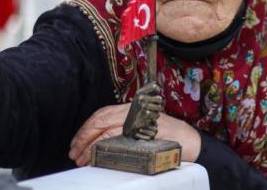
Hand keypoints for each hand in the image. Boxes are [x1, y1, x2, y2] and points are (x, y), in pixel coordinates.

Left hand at [68, 104, 201, 166]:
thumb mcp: (144, 126)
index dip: (87, 128)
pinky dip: (107, 149)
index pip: (103, 114)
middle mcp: (136, 112)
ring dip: (92, 145)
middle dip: (84, 137)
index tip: (76, 142)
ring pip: (108, 130)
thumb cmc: (168, 135)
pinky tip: (100, 158)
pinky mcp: (147, 136)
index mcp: (133, 108)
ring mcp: (141, 123)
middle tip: (74, 152)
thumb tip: (98, 141)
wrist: (192, 141)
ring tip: (83, 158)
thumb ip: (125, 128)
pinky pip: (122, 141)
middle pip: (102, 120)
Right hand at [123, 82, 162, 139]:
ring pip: (159, 107)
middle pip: (159, 98)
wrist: (130, 124)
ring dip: (158, 111)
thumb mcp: (140, 98)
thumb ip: (148, 91)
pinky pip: (157, 114)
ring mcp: (143, 105)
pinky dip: (155, 117)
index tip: (158, 93)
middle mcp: (140, 97)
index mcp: (139, 92)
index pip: (154, 86)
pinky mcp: (145, 113)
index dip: (158, 90)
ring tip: (152, 112)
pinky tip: (151, 117)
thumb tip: (157, 83)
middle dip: (159, 104)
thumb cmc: (137, 110)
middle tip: (155, 107)